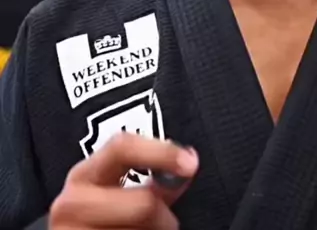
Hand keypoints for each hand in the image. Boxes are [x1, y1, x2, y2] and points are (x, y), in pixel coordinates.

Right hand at [49, 133, 198, 228]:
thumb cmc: (97, 217)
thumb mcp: (113, 192)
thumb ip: (149, 178)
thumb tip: (187, 162)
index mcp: (84, 176)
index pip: (122, 148)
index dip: (161, 152)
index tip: (189, 162)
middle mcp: (72, 203)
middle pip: (143, 204)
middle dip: (164, 216)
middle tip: (166, 224)